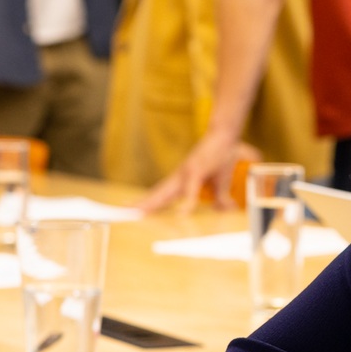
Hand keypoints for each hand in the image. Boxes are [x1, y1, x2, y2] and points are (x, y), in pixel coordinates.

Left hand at [137, 129, 253, 212]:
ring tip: (138, 212)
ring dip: (152, 204)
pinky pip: (191, 190)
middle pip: (157, 195)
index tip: (132, 211)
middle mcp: (179, 178)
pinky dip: (188, 203)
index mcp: (181, 182)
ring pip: (166, 193)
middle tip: (125, 212)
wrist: (224, 137)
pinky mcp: (197, 171)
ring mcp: (186, 174)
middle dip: (142, 205)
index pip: (161, 196)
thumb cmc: (219, 158)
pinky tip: (183, 214)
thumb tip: (225, 210)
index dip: (148, 204)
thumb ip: (221, 198)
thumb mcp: (221, 184)